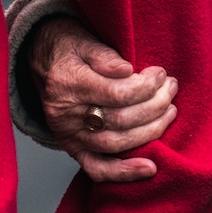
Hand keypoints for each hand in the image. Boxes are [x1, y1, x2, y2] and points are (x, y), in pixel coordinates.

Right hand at [28, 18, 177, 182]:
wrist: (41, 63)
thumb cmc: (67, 49)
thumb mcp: (82, 40)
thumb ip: (104, 56)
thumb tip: (127, 70)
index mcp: (68, 84)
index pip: (117, 94)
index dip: (146, 86)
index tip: (160, 75)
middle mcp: (66, 115)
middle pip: (121, 120)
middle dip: (155, 106)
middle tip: (170, 89)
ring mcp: (70, 136)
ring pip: (117, 143)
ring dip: (151, 130)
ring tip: (169, 111)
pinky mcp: (73, 149)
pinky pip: (98, 169)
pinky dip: (124, 172)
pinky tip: (150, 168)